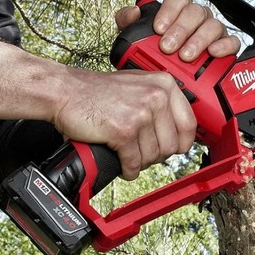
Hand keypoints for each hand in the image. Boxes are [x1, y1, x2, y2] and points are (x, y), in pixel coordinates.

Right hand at [53, 68, 195, 180]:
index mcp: (164, 85)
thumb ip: (161, 101)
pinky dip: (128, 169)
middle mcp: (157, 97)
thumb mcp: (139, 85)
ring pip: (153, 157)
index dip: (180, 143)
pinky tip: (121, 163)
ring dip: (139, 161)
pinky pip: (134, 163)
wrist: (65, 91)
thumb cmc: (98, 91)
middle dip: (155, 155)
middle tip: (139, 151)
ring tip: (127, 153)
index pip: (189, 125)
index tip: (171, 148)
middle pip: (171, 146)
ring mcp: (141, 114)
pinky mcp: (124, 131)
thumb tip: (179, 130)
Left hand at [115, 0, 240, 61]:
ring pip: (213, 25)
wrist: (169, 81)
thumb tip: (133, 13)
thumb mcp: (136, 40)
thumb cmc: (155, 56)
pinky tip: (213, 53)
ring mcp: (213, 32)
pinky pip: (232, 42)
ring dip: (198, 40)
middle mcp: (197, 19)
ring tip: (186, 56)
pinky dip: (224, 46)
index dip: (169, 10)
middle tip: (168, 47)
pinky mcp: (227, 47)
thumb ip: (129, 23)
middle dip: (181, 29)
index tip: (158, 29)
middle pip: (195, 12)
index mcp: (178, 12)